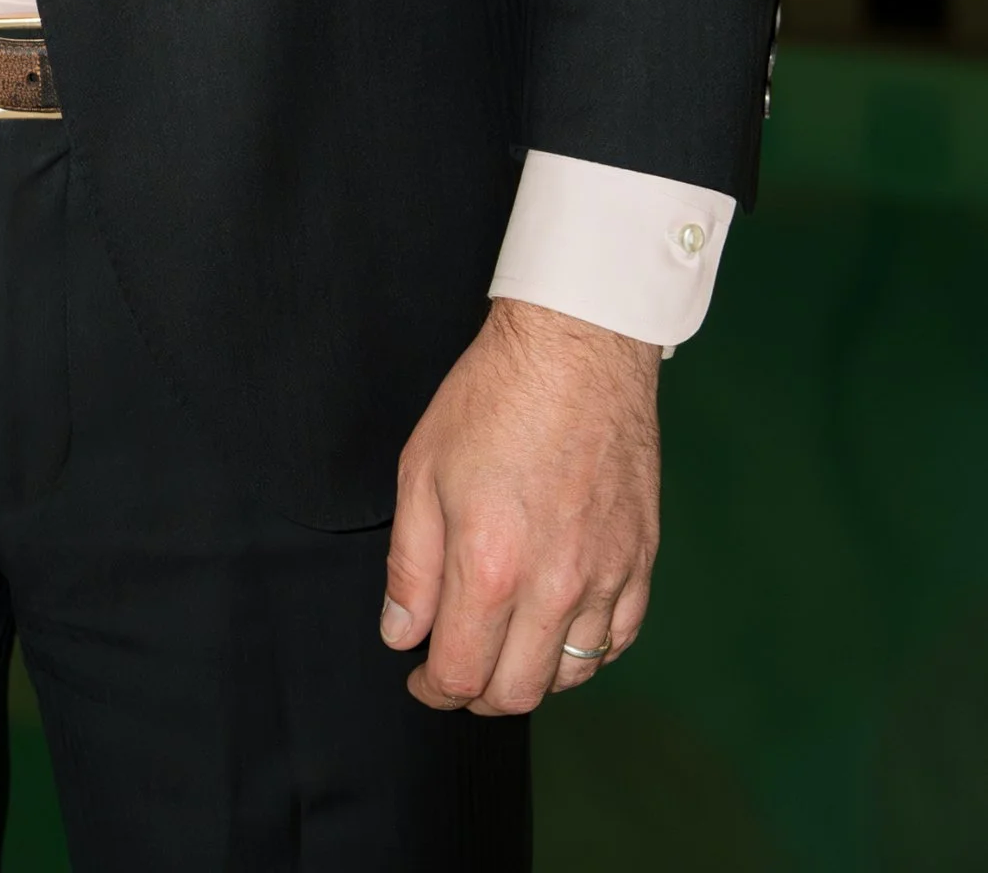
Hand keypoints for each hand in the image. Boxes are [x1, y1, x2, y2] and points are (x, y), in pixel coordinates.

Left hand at [380, 295, 659, 713]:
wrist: (576, 348)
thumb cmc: (492, 398)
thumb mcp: (421, 469)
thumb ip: (411, 565)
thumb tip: (401, 634)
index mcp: (491, 566)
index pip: (461, 673)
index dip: (433, 688)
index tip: (419, 678)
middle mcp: (554, 586)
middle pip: (519, 691)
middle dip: (478, 693)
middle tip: (454, 670)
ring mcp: (607, 576)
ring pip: (571, 673)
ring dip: (532, 676)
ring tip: (502, 648)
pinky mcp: (641, 560)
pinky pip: (618, 640)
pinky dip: (585, 651)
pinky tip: (558, 630)